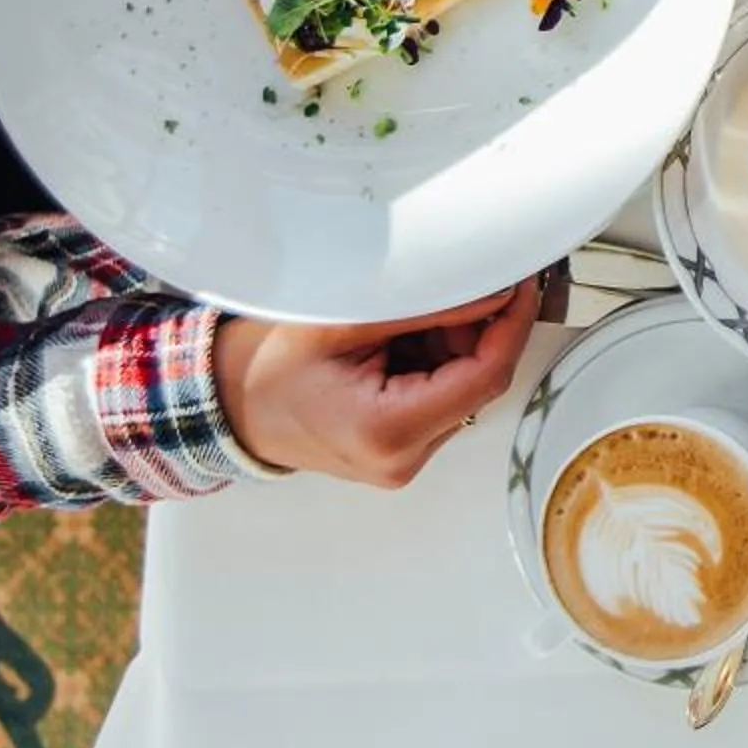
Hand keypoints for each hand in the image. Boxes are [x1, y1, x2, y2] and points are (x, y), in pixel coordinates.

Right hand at [211, 276, 542, 487]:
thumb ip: (427, 307)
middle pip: (477, 383)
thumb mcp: (343, 322)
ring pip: (462, 389)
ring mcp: (403, 462)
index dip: (510, 325)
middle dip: (474, 330)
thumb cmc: (266, 367)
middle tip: (447, 288)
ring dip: (451, 345)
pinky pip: (439, 399)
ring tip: (400, 320)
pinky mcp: (400, 452)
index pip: (484, 376)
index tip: (519, 285)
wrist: (228, 405)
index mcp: (388, 431)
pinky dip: (433, 363)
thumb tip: (494, 293)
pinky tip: (396, 342)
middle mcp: (402, 459)